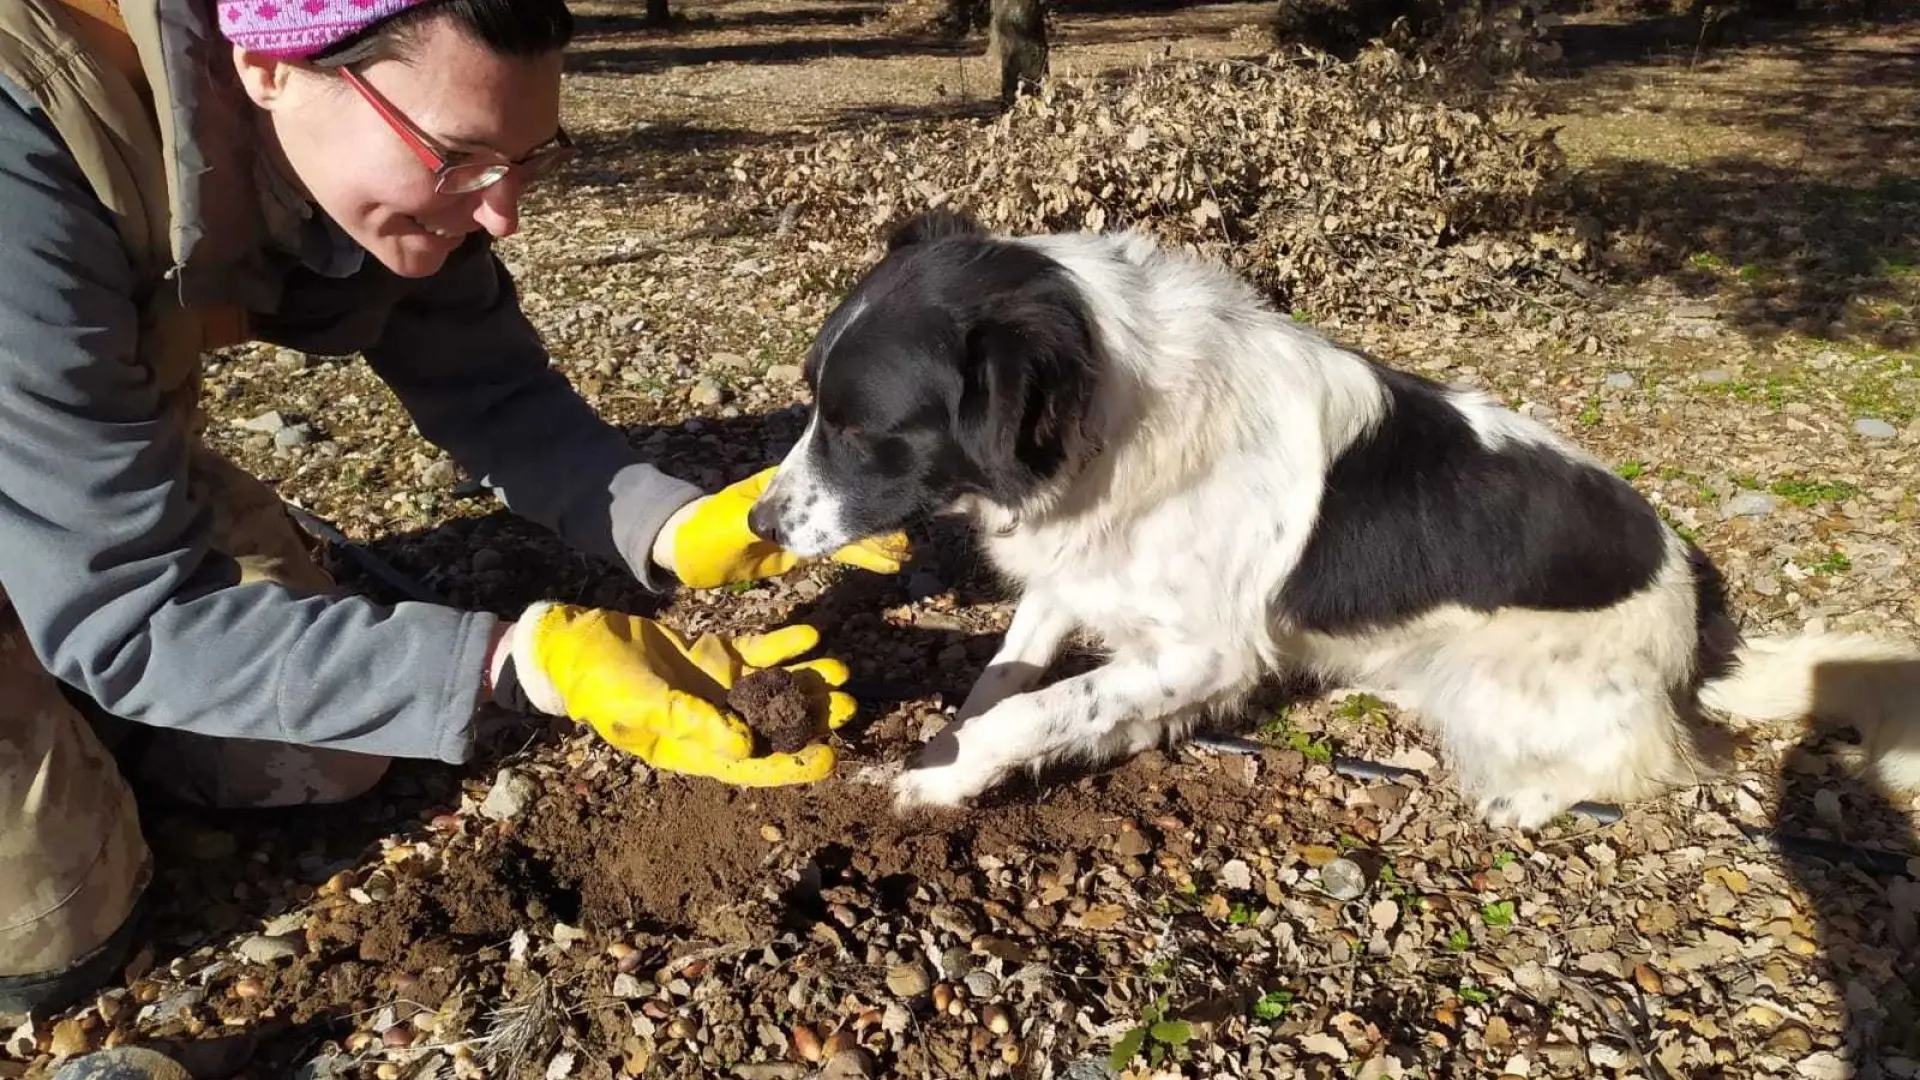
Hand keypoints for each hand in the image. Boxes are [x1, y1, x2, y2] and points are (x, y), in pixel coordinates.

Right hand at [498, 601, 856, 785]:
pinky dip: (783, 645)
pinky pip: (757, 651)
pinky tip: (809, 636)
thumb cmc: (598, 682)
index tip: (829, 758)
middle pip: (772, 725)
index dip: (790, 766)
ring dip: (805, 680)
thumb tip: (743, 746)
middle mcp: (713, 722)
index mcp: (692, 749)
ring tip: (839, 670)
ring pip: (772, 687)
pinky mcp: (716, 654)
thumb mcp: (640, 705)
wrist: (576, 639)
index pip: (749, 765)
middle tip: (849, 705)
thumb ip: (690, 722)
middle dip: (811, 718)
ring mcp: (717, 687)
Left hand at [652, 467, 909, 588]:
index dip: (851, 479)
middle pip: (843, 498)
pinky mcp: (803, 549)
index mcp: (785, 485)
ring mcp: (804, 522)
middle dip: (873, 508)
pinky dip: (865, 553)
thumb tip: (775, 523)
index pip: (824, 475)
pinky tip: (889, 559)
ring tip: (906, 545)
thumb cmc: (700, 531)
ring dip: (876, 534)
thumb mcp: (727, 526)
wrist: (685, 551)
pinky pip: (839, 548)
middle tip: (906, 522)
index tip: (879, 488)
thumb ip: (753, 523)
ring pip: (847, 524)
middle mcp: (801, 497)